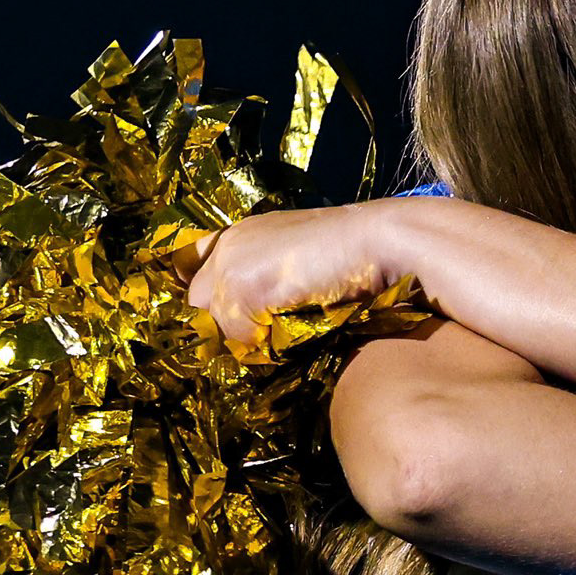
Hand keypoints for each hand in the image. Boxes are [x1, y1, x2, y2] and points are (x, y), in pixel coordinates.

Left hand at [181, 203, 394, 345]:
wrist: (379, 242)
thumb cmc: (354, 257)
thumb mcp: (299, 266)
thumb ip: (267, 286)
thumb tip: (246, 331)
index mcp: (242, 233)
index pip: (195, 270)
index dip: (210, 300)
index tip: (231, 322)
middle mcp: (229, 243)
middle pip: (197, 301)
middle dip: (223, 323)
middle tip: (263, 332)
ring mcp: (231, 263)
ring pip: (216, 323)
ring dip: (248, 335)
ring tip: (287, 328)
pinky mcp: (241, 286)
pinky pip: (239, 334)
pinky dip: (265, 340)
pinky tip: (296, 326)